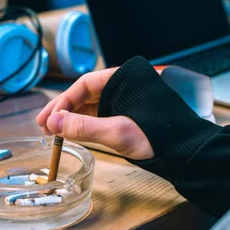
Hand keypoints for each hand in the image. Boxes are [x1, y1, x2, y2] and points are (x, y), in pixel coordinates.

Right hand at [36, 69, 154, 159]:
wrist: (185, 150)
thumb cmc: (159, 135)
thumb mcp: (117, 132)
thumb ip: (83, 127)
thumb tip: (53, 122)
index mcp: (122, 79)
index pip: (83, 85)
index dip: (62, 102)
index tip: (47, 118)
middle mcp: (122, 86)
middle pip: (84, 94)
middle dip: (63, 111)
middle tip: (44, 126)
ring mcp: (125, 101)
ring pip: (91, 106)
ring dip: (72, 118)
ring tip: (54, 132)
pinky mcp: (128, 115)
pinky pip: (100, 115)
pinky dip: (85, 124)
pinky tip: (73, 132)